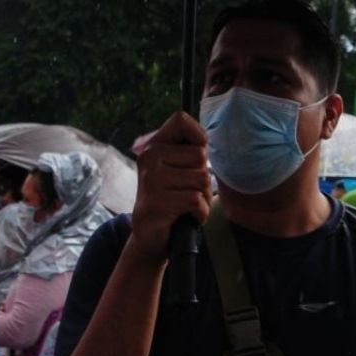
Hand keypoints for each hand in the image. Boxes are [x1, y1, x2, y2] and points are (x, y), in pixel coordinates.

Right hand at [128, 112, 210, 263]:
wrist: (151, 236)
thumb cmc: (172, 200)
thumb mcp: (178, 170)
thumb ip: (190, 151)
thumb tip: (206, 138)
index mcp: (154, 146)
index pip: (180, 119)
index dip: (199, 136)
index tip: (197, 157)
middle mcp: (149, 158)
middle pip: (201, 156)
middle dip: (204, 179)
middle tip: (188, 193)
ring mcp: (151, 180)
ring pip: (202, 180)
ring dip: (203, 198)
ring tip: (186, 206)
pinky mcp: (156, 202)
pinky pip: (197, 201)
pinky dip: (200, 213)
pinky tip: (186, 217)